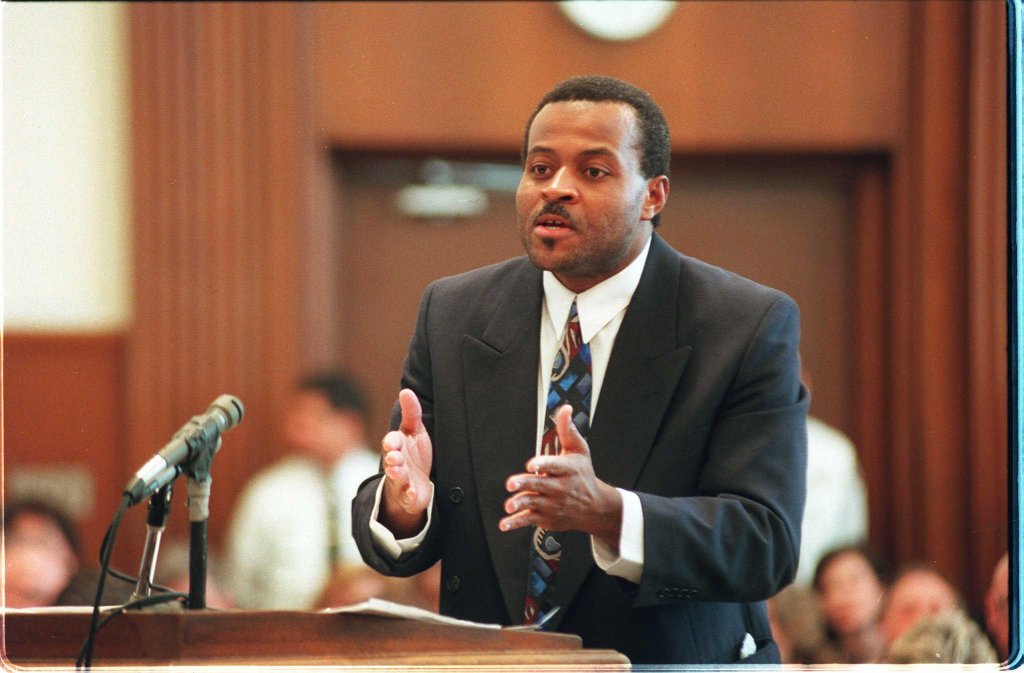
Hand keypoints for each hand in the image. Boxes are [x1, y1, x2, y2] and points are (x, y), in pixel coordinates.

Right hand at [380, 389, 432, 536]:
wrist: (415, 484)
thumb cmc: (412, 454)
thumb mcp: (413, 432)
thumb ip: (411, 413)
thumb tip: (406, 390)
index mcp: (397, 446)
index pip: (391, 441)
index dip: (392, 441)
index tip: (392, 441)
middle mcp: (396, 462)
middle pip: (391, 460)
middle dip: (392, 457)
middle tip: (393, 456)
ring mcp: (401, 480)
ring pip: (396, 477)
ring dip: (397, 473)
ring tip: (399, 470)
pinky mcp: (408, 495)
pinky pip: (407, 496)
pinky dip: (408, 494)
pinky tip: (411, 492)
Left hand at [500, 405, 622, 548]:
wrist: (596, 507)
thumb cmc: (584, 476)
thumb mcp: (579, 450)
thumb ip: (567, 430)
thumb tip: (565, 409)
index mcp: (567, 469)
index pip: (554, 466)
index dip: (542, 465)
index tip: (531, 465)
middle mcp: (560, 488)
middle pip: (540, 485)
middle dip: (525, 484)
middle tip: (512, 483)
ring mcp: (552, 504)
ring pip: (533, 503)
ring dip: (520, 504)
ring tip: (510, 504)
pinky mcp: (546, 518)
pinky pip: (529, 520)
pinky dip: (516, 522)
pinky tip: (505, 523)